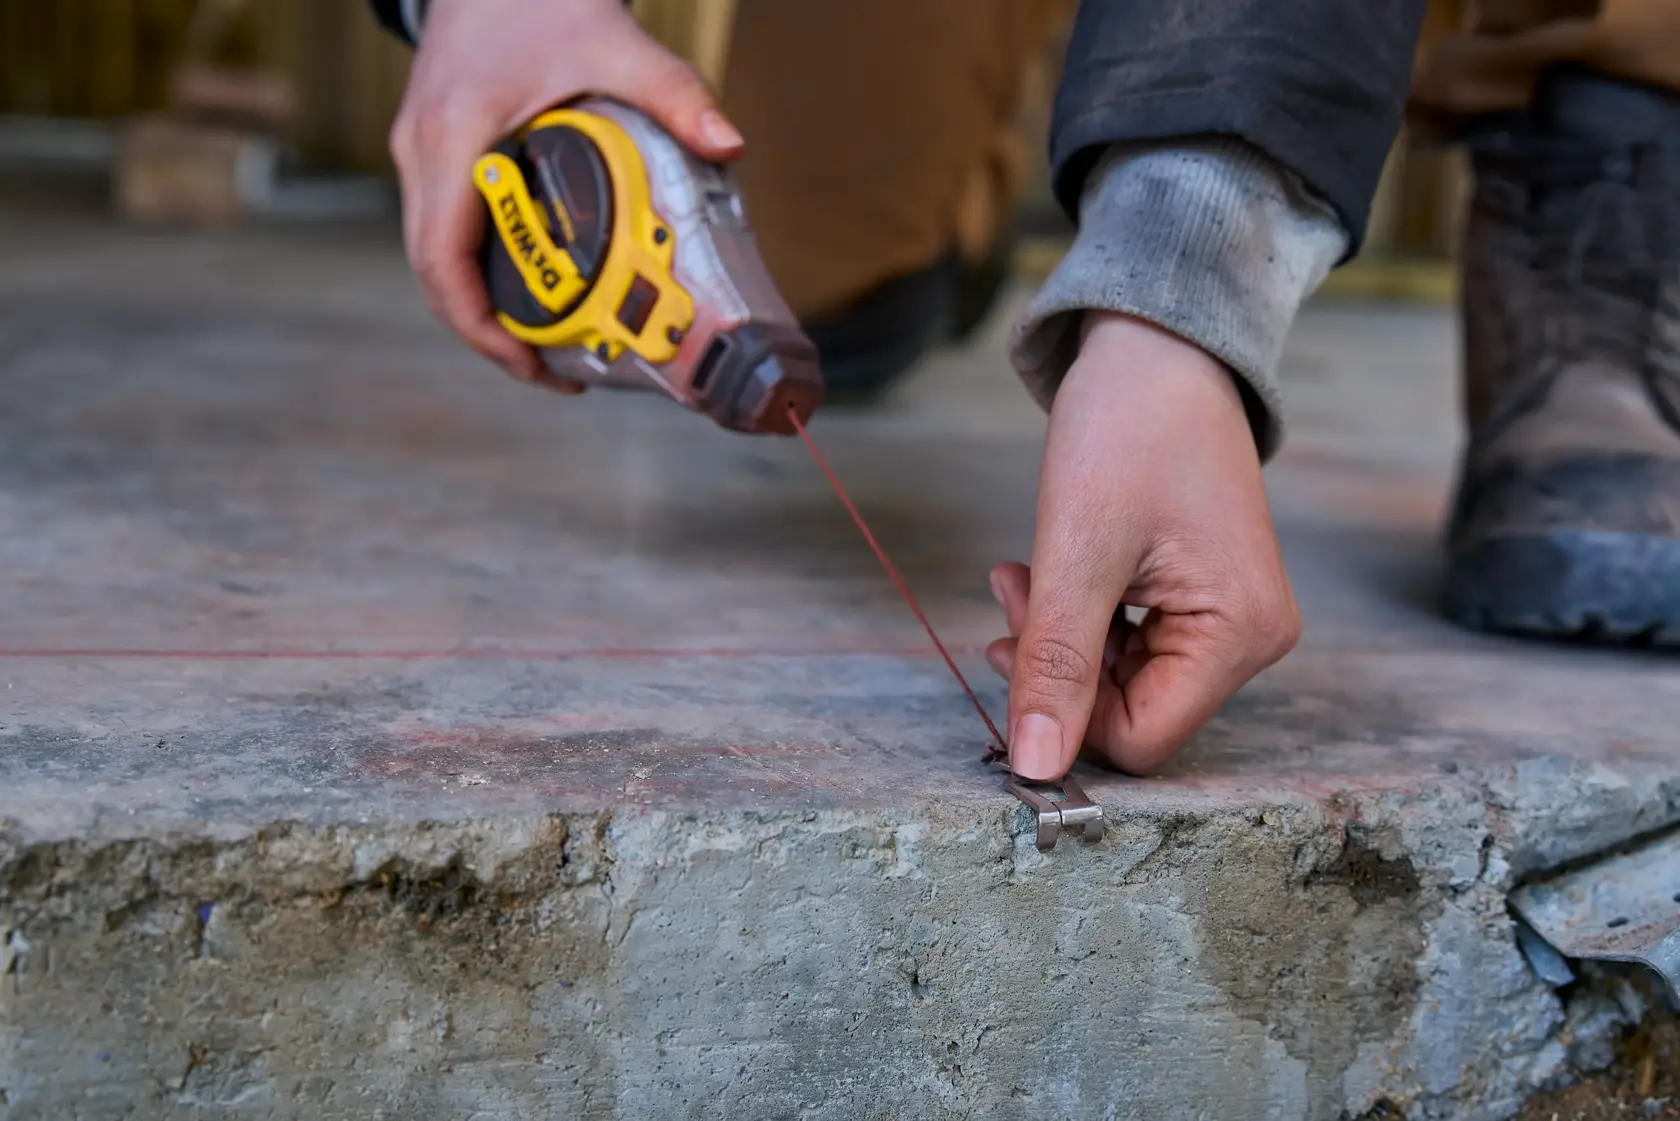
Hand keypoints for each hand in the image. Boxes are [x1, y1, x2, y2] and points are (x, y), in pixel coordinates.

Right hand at [389, 0, 743, 387]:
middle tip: (556, 372)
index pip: (443, 260)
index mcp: (453, 138)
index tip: (532, 362)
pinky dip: (483, 271)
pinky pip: (448, 232)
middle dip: (489, 336)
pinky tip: (537, 288)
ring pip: (436, 258)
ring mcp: (421, 156)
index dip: (482, 327)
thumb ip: (673, 93)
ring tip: (550, 345)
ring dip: (484, 309)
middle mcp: (421, 154)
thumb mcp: (613, 40)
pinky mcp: (435, 154)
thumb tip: (729, 146)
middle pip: (435, 276)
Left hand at [987, 313, 1300, 778]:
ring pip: (1119, 680)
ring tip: (1019, 573)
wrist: (1156, 346)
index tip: (1011, 645)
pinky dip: (1077, 617)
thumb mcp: (1077, 552)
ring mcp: (1229, 619)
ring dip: (1058, 638)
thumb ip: (1057, 666)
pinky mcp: (1202, 599)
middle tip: (1012, 593)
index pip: (1140, 740)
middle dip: (1057, 665)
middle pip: (1128, 711)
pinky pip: (1128, 645)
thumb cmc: (1126, 429)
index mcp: (1241, 635)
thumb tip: (1038, 769)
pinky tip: (1045, 571)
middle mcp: (1252, 640)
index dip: (1065, 713)